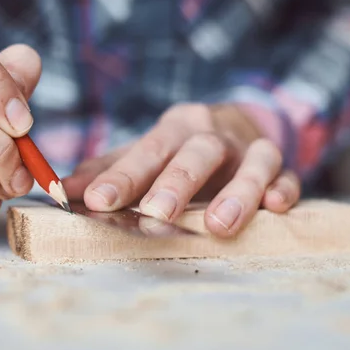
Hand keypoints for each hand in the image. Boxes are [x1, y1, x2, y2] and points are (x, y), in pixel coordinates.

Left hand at [63, 103, 300, 237]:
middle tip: (156, 214)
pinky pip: (288, 175)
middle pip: (197, 152)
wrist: (238, 124)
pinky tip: (277, 206)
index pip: (148, 150)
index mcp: (174, 128)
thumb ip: (110, 170)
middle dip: (177, 183)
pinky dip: (284, 189)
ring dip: (237, 191)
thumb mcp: (147, 151)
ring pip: (251, 162)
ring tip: (220, 226)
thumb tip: (61, 190)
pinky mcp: (281, 167)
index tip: (99, 202)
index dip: (124, 176)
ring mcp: (250, 149)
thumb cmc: (182, 148)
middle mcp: (213, 134)